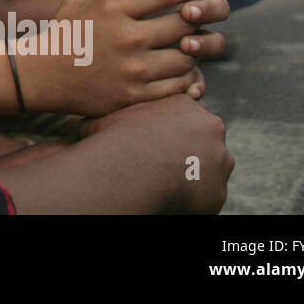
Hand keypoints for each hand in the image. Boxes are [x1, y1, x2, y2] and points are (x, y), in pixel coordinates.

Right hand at [24, 0, 228, 116]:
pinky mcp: (134, 95)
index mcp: (113, 8)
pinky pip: (176, 86)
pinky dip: (184, 78)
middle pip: (182, 24)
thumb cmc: (66, 31)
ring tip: (188, 44)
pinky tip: (181, 70)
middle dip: (193, 20)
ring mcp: (132, 70)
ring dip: (192, 50)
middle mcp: (126, 37)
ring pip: (185, 57)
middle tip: (193, 18)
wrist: (44, 75)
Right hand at [77, 95, 233, 212]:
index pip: (187, 114)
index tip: (157, 140)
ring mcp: (220, 160)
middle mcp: (211, 128)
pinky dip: (194, 198)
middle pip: (205, 139)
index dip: (171, 129)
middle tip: (164, 161)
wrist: (134, 168)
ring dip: (195, 174)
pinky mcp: (219, 191)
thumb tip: (84, 120)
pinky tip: (172, 197)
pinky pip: (208, 195)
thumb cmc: (116, 139)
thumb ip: (114, 116)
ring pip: (211, 167)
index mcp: (185, 105)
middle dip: (190, 150)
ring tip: (167, 181)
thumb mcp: (109, 116)